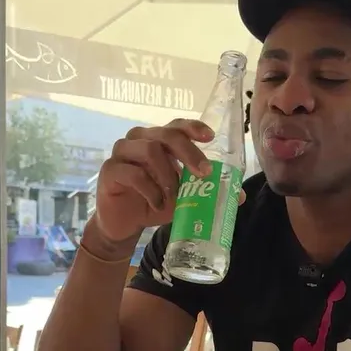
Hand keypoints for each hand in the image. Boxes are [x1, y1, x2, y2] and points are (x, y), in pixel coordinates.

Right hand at [93, 119, 213, 243]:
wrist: (124, 224)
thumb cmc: (154, 202)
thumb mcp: (184, 198)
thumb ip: (206, 192)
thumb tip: (239, 197)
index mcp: (159, 140)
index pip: (176, 126)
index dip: (193, 127)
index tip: (210, 137)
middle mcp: (140, 140)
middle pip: (166, 135)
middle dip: (188, 152)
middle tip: (204, 172)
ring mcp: (122, 152)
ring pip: (149, 150)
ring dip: (168, 174)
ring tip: (175, 196)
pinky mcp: (110, 170)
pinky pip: (133, 174)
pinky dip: (151, 190)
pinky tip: (157, 204)